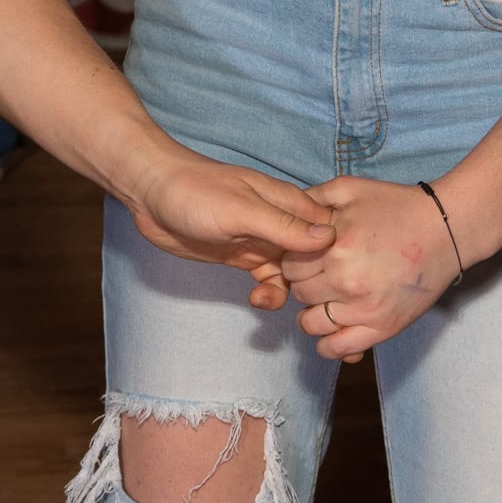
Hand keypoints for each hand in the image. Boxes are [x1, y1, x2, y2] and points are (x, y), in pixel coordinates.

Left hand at [125, 147, 334, 311]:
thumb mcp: (242, 210)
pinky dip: (271, 295)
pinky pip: (270, 281)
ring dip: (294, 293)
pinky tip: (258, 302)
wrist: (151, 194)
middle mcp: (283, 222)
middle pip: (317, 257)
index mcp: (290, 202)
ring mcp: (264, 241)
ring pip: (295, 274)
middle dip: (323, 283)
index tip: (350, 284)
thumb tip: (328, 238)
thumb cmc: (196, 191)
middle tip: (323, 311)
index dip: (343, 257)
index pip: (332, 232)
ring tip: (279, 308)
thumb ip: (283, 225)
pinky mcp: (245, 256)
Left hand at [277, 177, 461, 361]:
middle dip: (305, 283)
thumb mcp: (349, 189)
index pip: (289, 265)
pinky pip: (336, 348)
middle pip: (298, 292)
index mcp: (333, 245)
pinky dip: (327, 344)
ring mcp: (363, 308)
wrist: (445, 229)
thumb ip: (310, 199)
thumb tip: (283, 214)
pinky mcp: (382, 328)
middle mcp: (345, 279)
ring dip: (313, 312)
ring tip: (328, 300)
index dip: (295, 260)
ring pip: (310, 323)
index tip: (309, 258)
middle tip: (322, 275)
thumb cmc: (397, 206)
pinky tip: (333, 328)